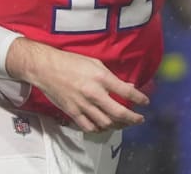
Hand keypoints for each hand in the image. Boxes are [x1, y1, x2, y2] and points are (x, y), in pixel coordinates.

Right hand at [6, 37, 148, 132]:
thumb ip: (111, 76)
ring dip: (118, 125)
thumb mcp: (94, 63)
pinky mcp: (72, 112)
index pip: (126, 91)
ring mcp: (82, 104)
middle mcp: (93, 92)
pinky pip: (89, 127)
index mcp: (101, 77)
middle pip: (119, 112)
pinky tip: (104, 126)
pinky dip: (99, 129)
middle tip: (139, 119)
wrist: (45, 68)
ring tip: (123, 123)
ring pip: (106, 123)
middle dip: (133, 118)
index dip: (139, 98)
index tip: (145, 102)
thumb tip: (127, 85)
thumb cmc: (69, 62)